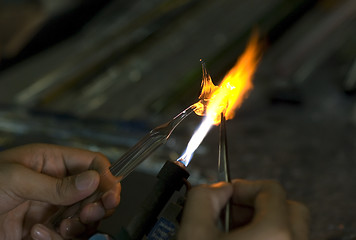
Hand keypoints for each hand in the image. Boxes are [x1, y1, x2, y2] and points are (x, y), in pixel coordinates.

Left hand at [0, 144, 120, 238]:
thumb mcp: (17, 180)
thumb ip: (57, 184)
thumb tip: (93, 180)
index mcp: (54, 162)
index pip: (92, 163)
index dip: (106, 175)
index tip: (111, 191)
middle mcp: (59, 186)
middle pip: (96, 192)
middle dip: (100, 202)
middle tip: (95, 211)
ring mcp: (54, 210)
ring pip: (87, 217)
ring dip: (81, 223)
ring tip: (65, 225)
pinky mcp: (48, 231)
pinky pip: (69, 236)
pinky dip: (59, 238)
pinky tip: (38, 234)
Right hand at [178, 179, 308, 239]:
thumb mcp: (194, 231)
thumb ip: (203, 197)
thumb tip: (217, 188)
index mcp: (275, 234)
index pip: (272, 189)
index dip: (245, 186)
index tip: (227, 194)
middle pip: (289, 208)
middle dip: (258, 204)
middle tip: (232, 213)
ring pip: (288, 227)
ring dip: (261, 221)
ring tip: (232, 232)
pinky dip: (266, 236)